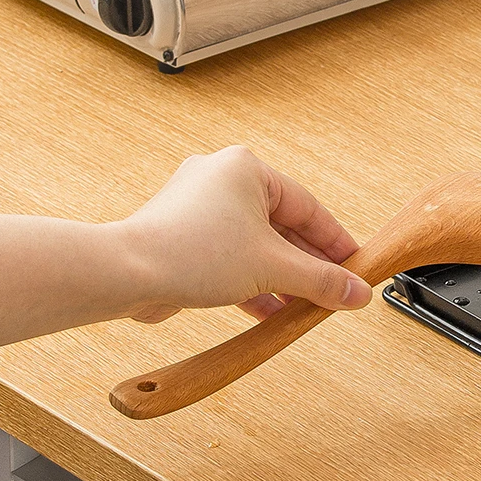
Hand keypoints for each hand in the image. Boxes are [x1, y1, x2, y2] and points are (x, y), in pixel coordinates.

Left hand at [120, 146, 371, 323]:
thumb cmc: (188, 252)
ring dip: (282, 279)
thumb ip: (322, 281)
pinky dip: (254, 283)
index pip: (310, 208)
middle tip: (334, 291)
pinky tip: (272, 311)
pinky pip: (232, 258)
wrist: (123, 275)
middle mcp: (222, 181)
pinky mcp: (184, 237)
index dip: (336, 242)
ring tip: (305, 307)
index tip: (355, 266)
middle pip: (284, 228)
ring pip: (257, 246)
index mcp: (247, 169)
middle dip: (308, 266)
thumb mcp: (273, 267)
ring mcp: (200, 209)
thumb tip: (357, 294)